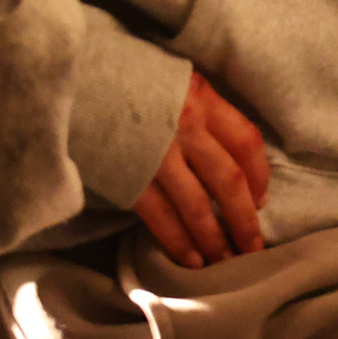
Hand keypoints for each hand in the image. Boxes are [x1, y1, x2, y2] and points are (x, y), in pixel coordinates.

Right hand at [134, 72, 273, 266]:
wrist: (75, 78)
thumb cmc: (129, 77)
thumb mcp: (176, 81)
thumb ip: (203, 111)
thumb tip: (230, 156)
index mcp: (202, 99)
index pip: (246, 142)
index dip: (259, 176)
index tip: (262, 201)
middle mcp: (186, 127)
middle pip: (228, 181)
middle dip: (244, 220)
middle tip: (253, 248)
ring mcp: (157, 156)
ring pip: (197, 206)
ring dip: (214, 239)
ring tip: (224, 261)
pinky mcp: (129, 178)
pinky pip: (161, 217)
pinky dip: (178, 241)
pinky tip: (191, 259)